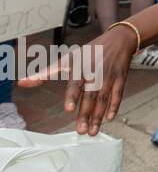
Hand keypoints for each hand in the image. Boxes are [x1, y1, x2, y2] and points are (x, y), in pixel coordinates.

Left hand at [17, 25, 135, 135]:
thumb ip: (45, 73)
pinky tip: (109, 118)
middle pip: (90, 96)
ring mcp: (109, 76)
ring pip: (104, 99)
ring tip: (92, 131)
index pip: (75, 84)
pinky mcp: (121, 79)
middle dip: (86, 114)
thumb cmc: (90, 51)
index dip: (72, 97)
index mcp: (80, 67)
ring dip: (98, 116)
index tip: (68, 109)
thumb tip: (22, 83)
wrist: (119, 39)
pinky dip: (114, 106)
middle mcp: (96, 73)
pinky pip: (118, 95)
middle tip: (81, 131)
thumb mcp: (67, 59)